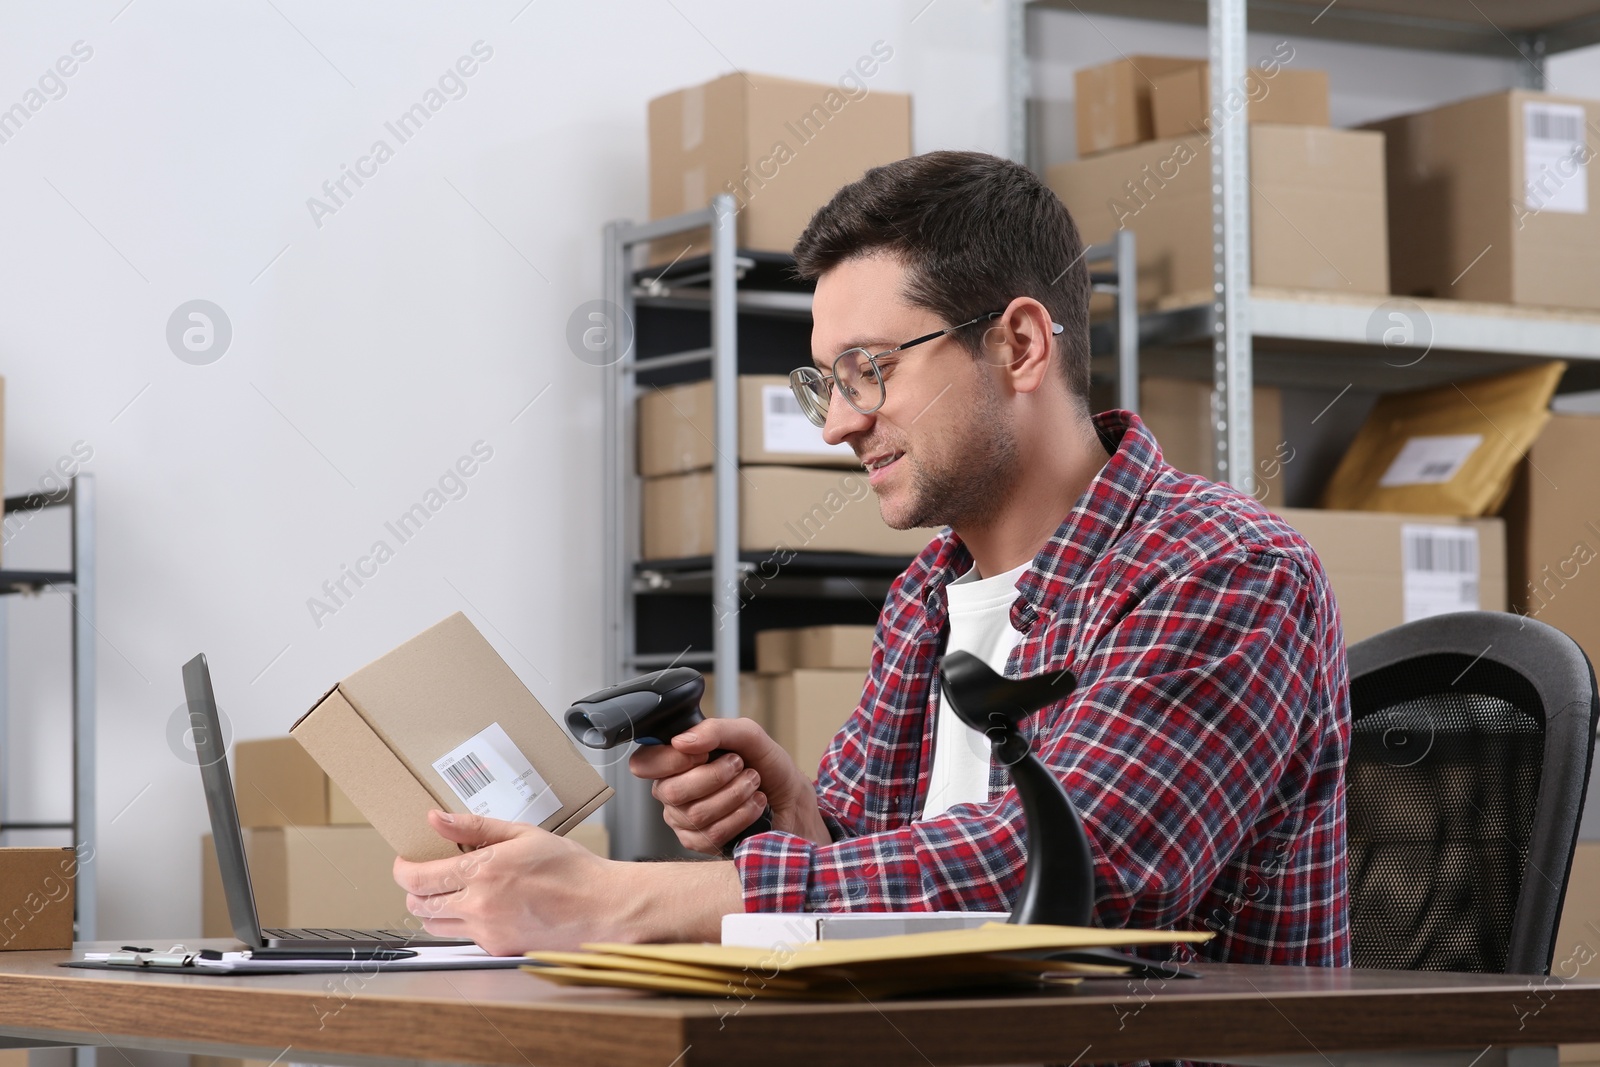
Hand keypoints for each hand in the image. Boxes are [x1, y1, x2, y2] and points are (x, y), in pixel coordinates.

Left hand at [392, 810, 741, 952]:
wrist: (603, 908)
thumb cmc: (572, 869)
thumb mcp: (524, 834)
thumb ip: (475, 827)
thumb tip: (437, 819)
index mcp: (483, 872)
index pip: (418, 878)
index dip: (403, 869)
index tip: (406, 861)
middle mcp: (479, 906)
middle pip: (419, 906)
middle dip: (417, 890)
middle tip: (431, 875)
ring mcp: (487, 932)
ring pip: (436, 926)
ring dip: (437, 909)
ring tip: (459, 891)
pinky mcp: (497, 950)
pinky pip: (465, 937)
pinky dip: (466, 922)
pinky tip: (488, 906)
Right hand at [628, 717, 830, 853]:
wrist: (793, 800)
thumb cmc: (768, 767)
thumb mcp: (748, 735)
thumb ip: (716, 729)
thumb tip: (682, 741)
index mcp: (676, 761)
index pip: (644, 763)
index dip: (671, 759)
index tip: (703, 752)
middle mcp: (673, 792)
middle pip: (670, 791)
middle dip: (715, 776)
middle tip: (740, 766)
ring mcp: (684, 821)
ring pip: (695, 814)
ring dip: (735, 794)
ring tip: (753, 784)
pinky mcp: (701, 844)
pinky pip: (711, 835)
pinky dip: (741, 815)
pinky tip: (754, 806)